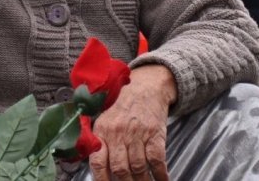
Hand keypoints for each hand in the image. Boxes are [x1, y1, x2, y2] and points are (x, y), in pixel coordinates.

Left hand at [89, 65, 175, 180]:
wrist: (145, 86)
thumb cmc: (122, 105)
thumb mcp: (104, 118)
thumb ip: (99, 139)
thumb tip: (96, 165)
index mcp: (102, 130)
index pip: (98, 162)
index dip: (101, 179)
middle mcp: (118, 132)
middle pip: (120, 169)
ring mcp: (137, 134)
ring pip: (138, 168)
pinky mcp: (155, 133)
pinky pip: (157, 160)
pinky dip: (160, 175)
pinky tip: (162, 180)